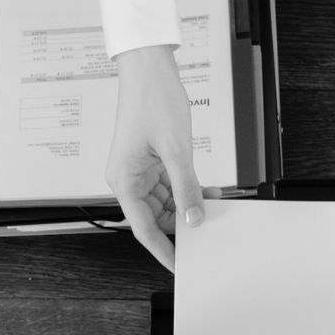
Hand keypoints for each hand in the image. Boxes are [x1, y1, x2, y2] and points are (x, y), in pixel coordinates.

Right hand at [104, 45, 204, 269]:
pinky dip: (187, 189)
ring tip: (211, 206)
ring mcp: (139, 170)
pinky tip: (205, 191)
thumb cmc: (152, 100)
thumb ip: (186, 189)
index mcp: (124, 180)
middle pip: (155, 217)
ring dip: (187, 204)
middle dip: (181, 223)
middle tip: (206, 231)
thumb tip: (194, 218)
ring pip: (164, 202)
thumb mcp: (177, 151)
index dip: (163, 250)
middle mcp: (128, 178)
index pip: (143, 228)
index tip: (180, 266)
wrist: (148, 69)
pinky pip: (169, 185)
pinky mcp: (150, 161)